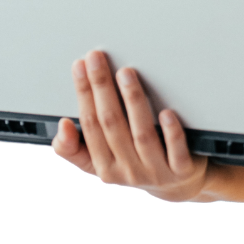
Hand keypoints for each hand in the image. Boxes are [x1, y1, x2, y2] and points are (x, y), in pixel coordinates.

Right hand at [50, 49, 209, 203]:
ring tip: (127, 73)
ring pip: (141, 134)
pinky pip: (175, 150)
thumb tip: (63, 126)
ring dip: (133, 101)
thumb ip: (76, 147)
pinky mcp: (180, 169)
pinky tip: (166, 111)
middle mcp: (128, 170)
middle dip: (101, 87)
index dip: (83, 93)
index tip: (80, 66)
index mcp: (104, 167)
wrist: (177, 185)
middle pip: (111, 124)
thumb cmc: (137, 163)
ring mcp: (155, 170)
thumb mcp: (102, 162)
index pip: (89, 125)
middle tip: (97, 58)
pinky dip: (170, 131)